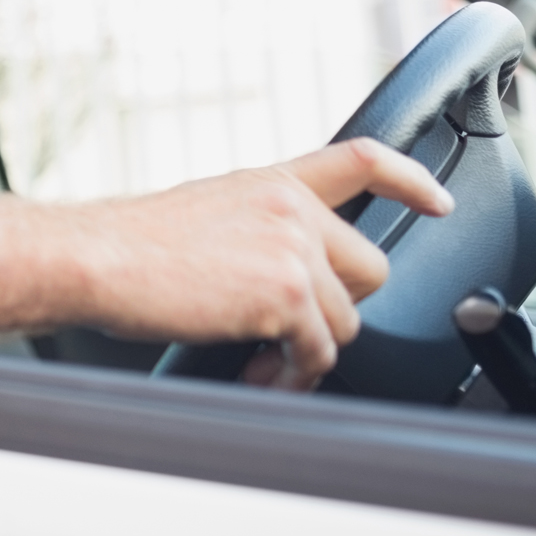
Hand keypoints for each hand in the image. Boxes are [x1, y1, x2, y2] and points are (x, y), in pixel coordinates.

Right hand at [81, 138, 454, 389]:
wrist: (97, 257)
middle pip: (370, 267)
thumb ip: (256, 227)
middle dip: (338, 308)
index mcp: (270, 182)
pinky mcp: (286, 293)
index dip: (410, 179)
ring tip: (265, 363)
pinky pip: (319, 352)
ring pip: (347, 319)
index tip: (438, 200)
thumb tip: (275, 278)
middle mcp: (291, 208)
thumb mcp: (207, 213)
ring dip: (310, 351)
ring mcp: (293, 248)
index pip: (361, 160)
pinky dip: (293, 375)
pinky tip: (258, 372)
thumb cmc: (130, 245)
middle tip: (292, 334)